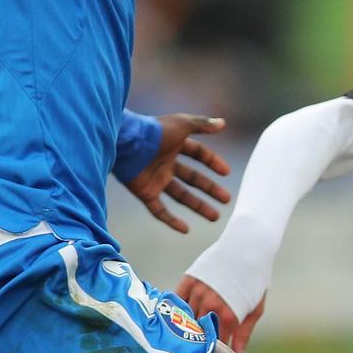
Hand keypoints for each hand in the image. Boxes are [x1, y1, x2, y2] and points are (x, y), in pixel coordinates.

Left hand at [126, 114, 231, 233]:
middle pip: (193, 178)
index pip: (198, 154)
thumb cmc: (154, 131)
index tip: (226, 173)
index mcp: (174, 146)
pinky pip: (159, 210)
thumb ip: (202, 124)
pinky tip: (185, 229)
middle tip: (227, 200)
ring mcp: (156, 179)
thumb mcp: (182, 124)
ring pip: (181, 196)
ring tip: (214, 217)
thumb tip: (223, 123)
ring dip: (198, 206)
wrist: (125, 142)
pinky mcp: (145, 192)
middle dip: (210, 189)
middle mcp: (166, 164)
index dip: (213, 162)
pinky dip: (171, 220)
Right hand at [177, 274, 264, 352]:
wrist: (247, 247)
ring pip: (185, 319)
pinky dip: (175, 310)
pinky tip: (174, 318)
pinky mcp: (188, 280)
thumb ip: (244, 336)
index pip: (215, 344)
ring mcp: (198, 292)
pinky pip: (177, 302)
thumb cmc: (255, 280)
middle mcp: (211, 305)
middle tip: (194, 352)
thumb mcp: (255, 309)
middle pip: (197, 334)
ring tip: (182, 339)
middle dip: (196, 344)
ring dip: (184, 329)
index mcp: (229, 315)